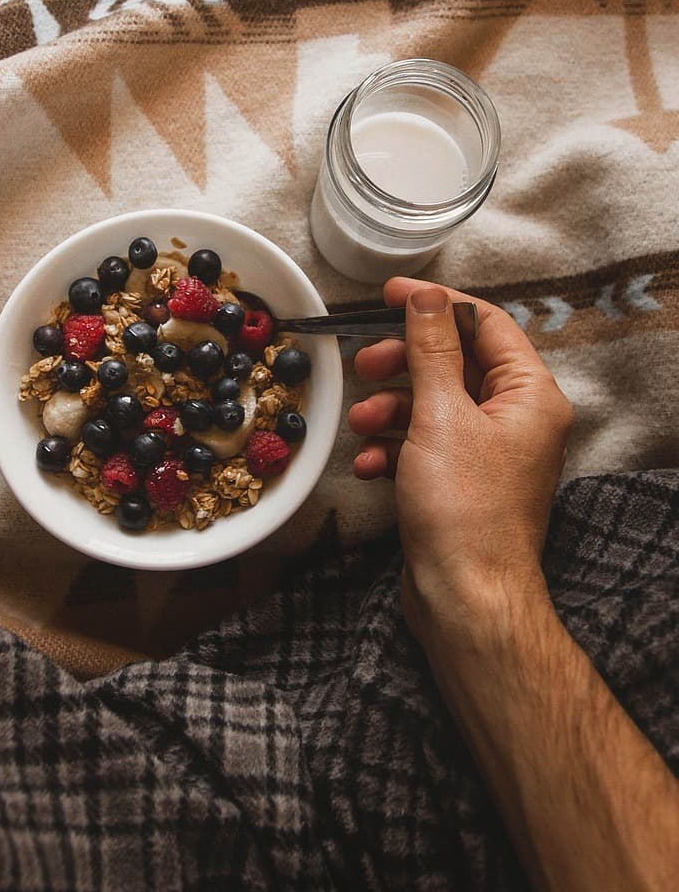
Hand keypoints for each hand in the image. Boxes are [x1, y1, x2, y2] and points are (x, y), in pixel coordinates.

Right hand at [347, 277, 573, 639]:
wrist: (465, 596)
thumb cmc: (465, 511)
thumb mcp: (441, 417)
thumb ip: (431, 350)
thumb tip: (425, 298)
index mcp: (530, 395)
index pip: (486, 324)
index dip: (436, 304)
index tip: (389, 295)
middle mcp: (516, 420)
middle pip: (454, 364)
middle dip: (403, 364)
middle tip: (363, 363)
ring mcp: (488, 454)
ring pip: (433, 407)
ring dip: (390, 410)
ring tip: (361, 423)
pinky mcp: (460, 483)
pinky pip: (424, 447)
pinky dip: (393, 449)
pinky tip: (370, 465)